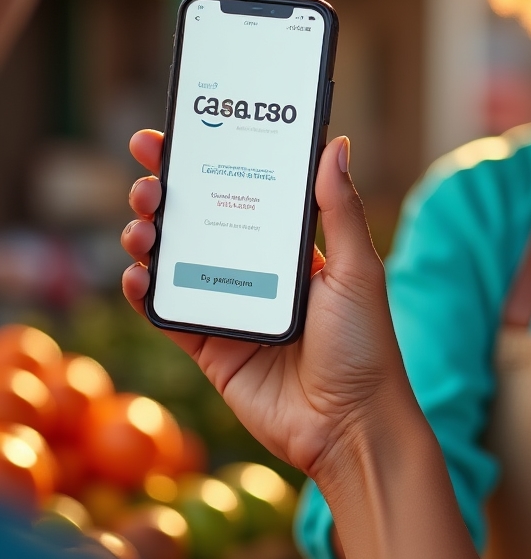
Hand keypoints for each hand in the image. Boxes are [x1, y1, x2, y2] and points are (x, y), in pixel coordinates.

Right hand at [121, 129, 408, 479]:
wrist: (350, 425)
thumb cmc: (365, 345)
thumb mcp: (359, 270)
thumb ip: (340, 210)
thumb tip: (337, 144)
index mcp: (291, 249)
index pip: (244, 191)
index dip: (210, 163)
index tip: (179, 133)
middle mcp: (257, 272)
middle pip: (200, 220)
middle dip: (167, 193)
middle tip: (149, 174)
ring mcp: (230, 308)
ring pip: (175, 262)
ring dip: (148, 236)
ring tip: (143, 224)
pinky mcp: (210, 348)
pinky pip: (166, 314)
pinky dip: (143, 292)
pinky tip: (137, 274)